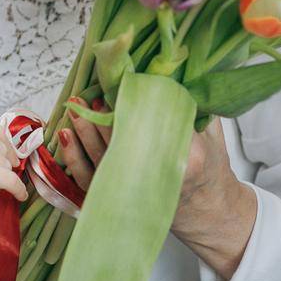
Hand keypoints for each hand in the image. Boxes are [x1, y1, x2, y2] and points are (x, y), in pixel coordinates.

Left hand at [55, 96, 246, 238]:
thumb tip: (168, 71)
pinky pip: (89, 181)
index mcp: (190, 160)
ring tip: (76, 109)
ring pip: (102, 163)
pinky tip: (67, 135)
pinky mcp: (118, 198)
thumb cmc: (208, 167)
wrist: (205, 209)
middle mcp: (159, 179)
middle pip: (124, 147)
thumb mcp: (213, 134)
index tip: (125, 88)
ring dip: (85, 134)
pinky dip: (74, 158)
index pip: (159, 129)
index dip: (138, 108)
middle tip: (93, 99)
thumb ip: (192, 107)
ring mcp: (135, 192)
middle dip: (104, 121)